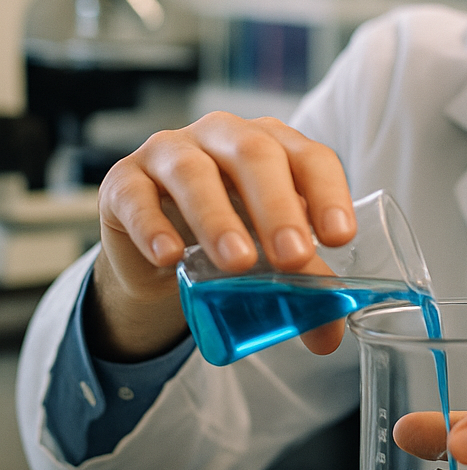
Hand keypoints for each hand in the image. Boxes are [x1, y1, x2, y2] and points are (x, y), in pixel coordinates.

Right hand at [89, 112, 355, 361]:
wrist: (158, 248)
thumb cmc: (231, 233)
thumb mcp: (269, 255)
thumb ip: (303, 286)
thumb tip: (328, 334)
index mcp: (274, 143)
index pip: (309, 156)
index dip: (327, 193)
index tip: (340, 238)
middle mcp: (224, 135)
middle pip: (255, 155)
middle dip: (277, 207)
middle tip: (293, 257)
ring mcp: (170, 151)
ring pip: (194, 172)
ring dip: (218, 218)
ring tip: (239, 263)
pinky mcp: (123, 180)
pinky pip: (136, 196)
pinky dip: (153, 227)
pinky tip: (169, 258)